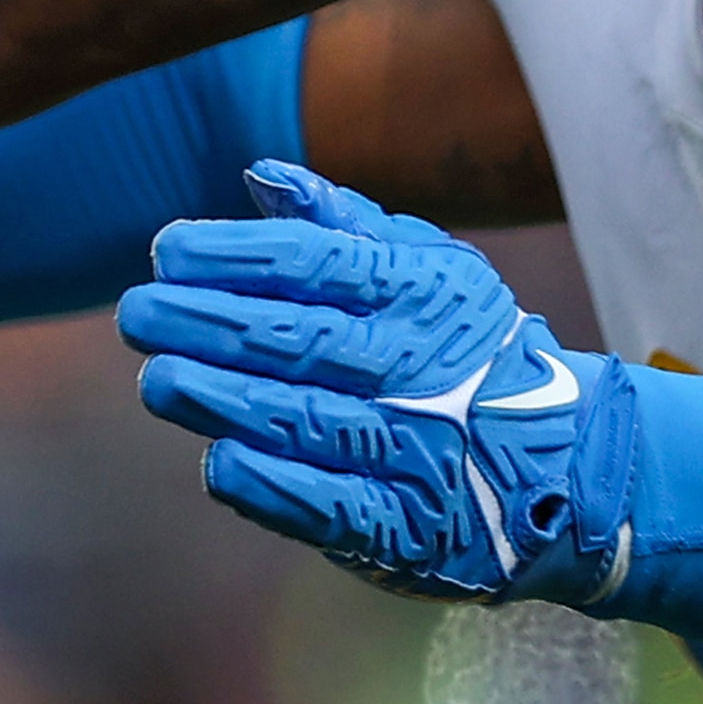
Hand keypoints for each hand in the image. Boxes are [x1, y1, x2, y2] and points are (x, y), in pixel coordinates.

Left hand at [118, 163, 630, 602]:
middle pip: (297, 340)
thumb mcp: (428, 269)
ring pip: (306, 419)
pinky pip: (334, 506)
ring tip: (158, 380)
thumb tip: (260, 176)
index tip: (165, 251)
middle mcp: (418, 367)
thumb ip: (342, 225)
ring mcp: (416, 451)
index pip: (312, 264)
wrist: (566, 463)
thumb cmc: (466, 348)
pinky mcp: (408, 527)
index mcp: (417, 292)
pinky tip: (218, 462)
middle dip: (208, 323)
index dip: (232, 255)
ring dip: (223, 400)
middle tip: (136, 313)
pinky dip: (274, 487)